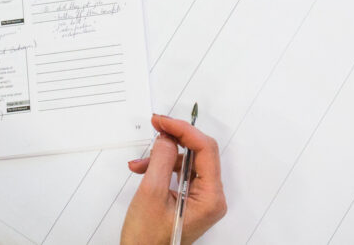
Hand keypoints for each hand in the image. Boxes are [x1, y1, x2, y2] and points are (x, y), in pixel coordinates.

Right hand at [121, 114, 226, 244]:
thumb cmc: (147, 241)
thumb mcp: (151, 195)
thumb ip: (161, 160)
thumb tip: (167, 137)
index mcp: (210, 198)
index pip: (205, 150)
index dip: (184, 130)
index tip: (163, 121)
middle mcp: (211, 197)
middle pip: (199, 152)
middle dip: (175, 139)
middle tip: (157, 126)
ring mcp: (202, 198)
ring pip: (187, 161)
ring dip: (163, 156)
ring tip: (141, 162)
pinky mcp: (190, 199)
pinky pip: (180, 173)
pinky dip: (161, 168)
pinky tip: (144, 170)